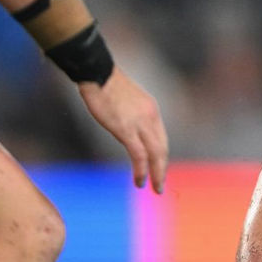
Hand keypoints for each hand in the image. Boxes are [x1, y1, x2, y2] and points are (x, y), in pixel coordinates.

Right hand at [77, 66, 168, 193]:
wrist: (99, 74)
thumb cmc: (108, 86)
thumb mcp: (128, 101)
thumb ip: (134, 116)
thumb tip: (130, 130)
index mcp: (151, 110)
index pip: (161, 139)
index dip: (162, 157)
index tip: (159, 169)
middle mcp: (151, 117)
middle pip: (162, 149)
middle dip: (162, 169)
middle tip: (160, 185)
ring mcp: (140, 123)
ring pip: (155, 154)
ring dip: (156, 173)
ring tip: (155, 187)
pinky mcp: (126, 129)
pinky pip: (139, 155)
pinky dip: (142, 170)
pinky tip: (140, 180)